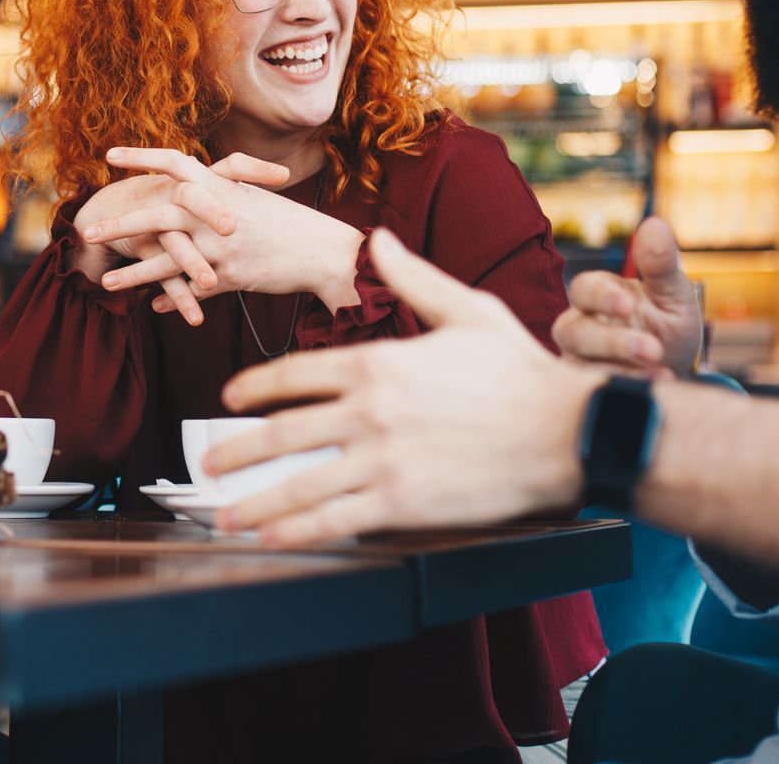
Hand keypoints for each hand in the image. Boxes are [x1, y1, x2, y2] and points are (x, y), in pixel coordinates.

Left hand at [82, 148, 363, 317]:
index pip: (175, 162)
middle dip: (120, 223)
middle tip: (87, 230)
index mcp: (223, 186)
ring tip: (104, 282)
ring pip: (167, 259)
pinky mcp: (230, 276)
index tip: (109, 156)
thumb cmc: (293, 224)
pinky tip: (150, 305)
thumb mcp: (256, 201)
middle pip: (157, 213)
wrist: (325, 251)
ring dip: (132, 273)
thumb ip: (222, 198)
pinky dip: (171, 297)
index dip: (141, 156)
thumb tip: (197, 192)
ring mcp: (222, 246)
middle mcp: (217, 213)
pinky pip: (191, 288)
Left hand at [206, 229, 600, 545]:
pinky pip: (334, 520)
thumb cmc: (522, 371)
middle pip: (281, 432)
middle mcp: (369, 410)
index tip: (231, 399)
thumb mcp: (467, 309)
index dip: (255, 388)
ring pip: (298, 483)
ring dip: (253, 502)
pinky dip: (295, 531)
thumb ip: (413, 277)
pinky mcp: (403, 503)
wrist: (568, 430)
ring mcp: (382, 460)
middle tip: (209, 464)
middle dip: (237, 451)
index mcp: (378, 361)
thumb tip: (378, 239)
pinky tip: (271, 538)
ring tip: (224, 512)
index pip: (294, 374)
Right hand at [553, 217, 702, 377]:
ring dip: (619, 368)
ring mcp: (580, 361)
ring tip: (661, 371)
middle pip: (572, 331)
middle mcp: (580, 327)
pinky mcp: (585, 390)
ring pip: (577, 364)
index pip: (584, 290)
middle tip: (652, 349)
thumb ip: (661, 264)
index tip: (628, 305)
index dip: (602, 297)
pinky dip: (624, 388)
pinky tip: (659, 384)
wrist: (675, 371)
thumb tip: (655, 223)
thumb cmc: (667, 325)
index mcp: (598, 297)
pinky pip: (590, 391)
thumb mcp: (672, 294)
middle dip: (612, 341)